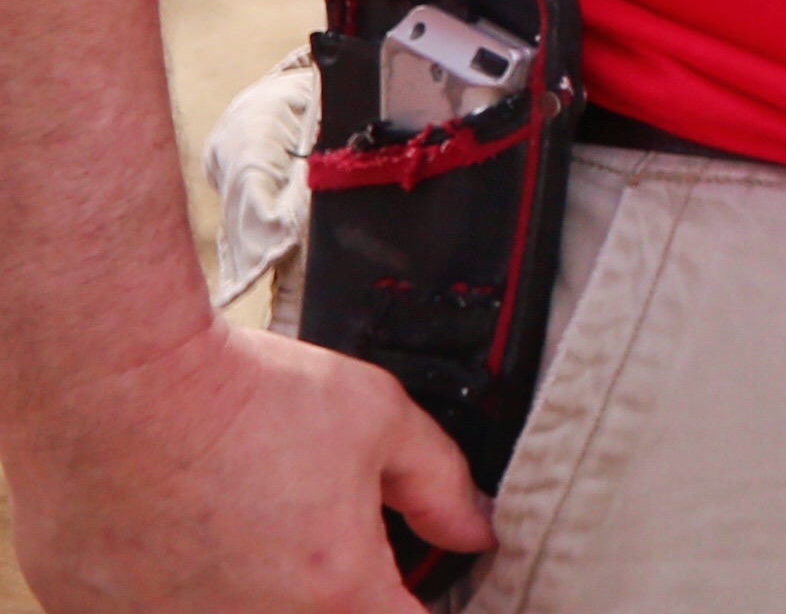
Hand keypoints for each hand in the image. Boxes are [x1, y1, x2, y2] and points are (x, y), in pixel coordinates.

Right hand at [1, 317, 488, 613]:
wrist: (116, 389)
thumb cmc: (234, 399)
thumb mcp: (378, 420)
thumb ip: (440, 484)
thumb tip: (473, 527)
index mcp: (335, 596)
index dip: (418, 602)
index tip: (412, 580)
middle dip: (334, 591)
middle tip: (316, 539)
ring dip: (259, 591)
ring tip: (246, 525)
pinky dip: (188, 589)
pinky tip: (188, 537)